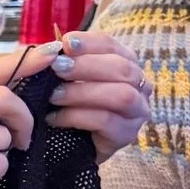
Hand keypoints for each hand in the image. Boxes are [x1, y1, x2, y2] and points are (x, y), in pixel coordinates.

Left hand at [43, 30, 148, 162]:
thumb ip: (56, 61)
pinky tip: (55, 118)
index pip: (111, 46)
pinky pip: (106, 121)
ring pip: (121, 95)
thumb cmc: (63, 104)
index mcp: (123, 63)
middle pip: (122, 68)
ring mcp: (136, 112)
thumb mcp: (59, 78)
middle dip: (86, 66)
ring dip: (83, 92)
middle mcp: (138, 85)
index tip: (65, 44)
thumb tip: (51, 49)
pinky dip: (77, 117)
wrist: (64, 146)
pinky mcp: (126, 135)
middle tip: (56, 68)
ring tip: (54, 95)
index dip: (89, 42)